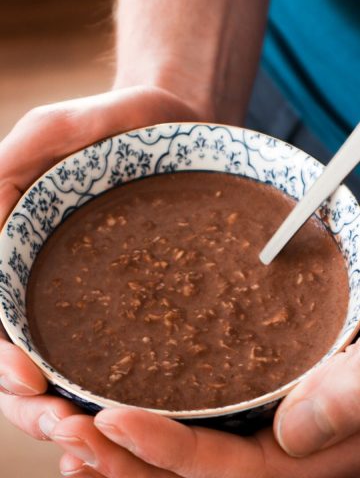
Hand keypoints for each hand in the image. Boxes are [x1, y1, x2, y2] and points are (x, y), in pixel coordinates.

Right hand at [0, 85, 198, 446]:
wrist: (184, 130)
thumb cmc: (127, 123)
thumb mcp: (67, 126)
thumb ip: (23, 155)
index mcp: (24, 244)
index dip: (3, 355)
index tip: (30, 381)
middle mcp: (50, 277)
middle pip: (21, 353)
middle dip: (32, 400)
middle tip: (68, 429)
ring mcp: (91, 293)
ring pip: (62, 366)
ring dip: (66, 409)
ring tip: (90, 436)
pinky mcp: (134, 299)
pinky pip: (113, 351)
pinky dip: (107, 392)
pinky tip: (126, 416)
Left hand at [51, 342, 359, 477]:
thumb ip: (346, 400)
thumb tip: (292, 430)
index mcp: (297, 458)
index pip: (217, 467)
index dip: (162, 448)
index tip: (110, 419)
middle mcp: (267, 454)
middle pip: (182, 474)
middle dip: (121, 460)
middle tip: (68, 432)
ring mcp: (250, 434)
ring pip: (177, 460)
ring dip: (120, 452)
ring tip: (71, 436)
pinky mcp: (241, 411)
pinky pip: (188, 433)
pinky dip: (143, 437)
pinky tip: (107, 426)